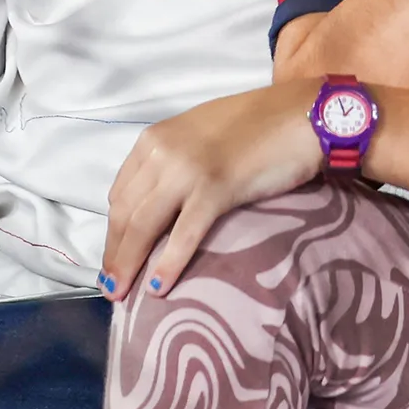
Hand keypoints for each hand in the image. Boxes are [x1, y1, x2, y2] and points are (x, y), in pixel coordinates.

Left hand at [101, 82, 321, 300]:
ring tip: (120, 295)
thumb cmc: (255, 125)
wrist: (299, 114)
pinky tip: (159, 287)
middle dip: (114, 253)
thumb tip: (157, 202)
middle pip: (124, 212)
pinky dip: (168, 264)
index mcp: (154, 139)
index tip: (115, 256)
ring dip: (128, 264)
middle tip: (110, 286)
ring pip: (144, 226)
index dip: (114, 230)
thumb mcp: (198, 136)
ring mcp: (187, 170)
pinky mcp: (215, 189)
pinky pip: (184, 234)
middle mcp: (162, 152)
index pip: (120, 193)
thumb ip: (172, 161)